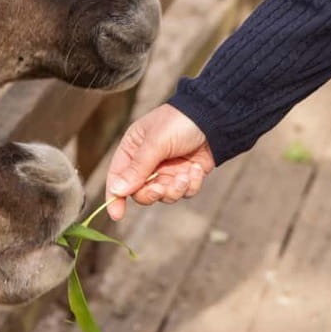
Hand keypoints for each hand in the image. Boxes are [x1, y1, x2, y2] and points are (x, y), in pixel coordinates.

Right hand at [105, 104, 214, 220]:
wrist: (214, 116)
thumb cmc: (179, 122)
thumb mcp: (154, 144)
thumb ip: (137, 169)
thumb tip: (117, 190)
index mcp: (132, 149)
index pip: (117, 177)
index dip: (115, 196)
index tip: (117, 214)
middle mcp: (147, 162)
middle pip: (140, 192)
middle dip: (152, 193)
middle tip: (161, 188)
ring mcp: (167, 170)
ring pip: (164, 195)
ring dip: (175, 189)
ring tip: (185, 175)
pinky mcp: (186, 175)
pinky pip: (184, 192)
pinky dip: (191, 184)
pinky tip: (197, 169)